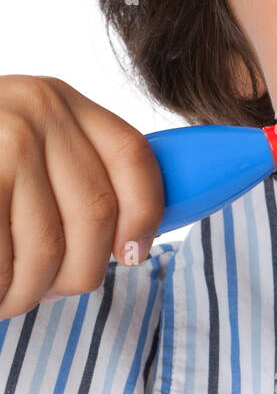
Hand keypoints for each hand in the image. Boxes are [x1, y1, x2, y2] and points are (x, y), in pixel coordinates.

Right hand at [0, 75, 163, 319]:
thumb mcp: (22, 141)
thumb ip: (69, 170)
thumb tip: (131, 241)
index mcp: (57, 98)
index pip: (132, 156)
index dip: (145, 214)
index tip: (133, 254)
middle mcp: (35, 110)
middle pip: (97, 214)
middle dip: (78, 272)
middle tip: (47, 291)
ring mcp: (1, 142)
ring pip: (49, 248)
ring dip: (29, 292)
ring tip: (9, 295)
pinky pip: (4, 261)